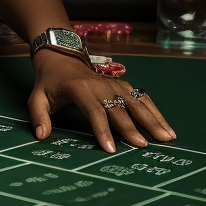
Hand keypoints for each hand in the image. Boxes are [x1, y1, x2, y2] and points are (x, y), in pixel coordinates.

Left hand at [28, 50, 176, 152]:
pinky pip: (141, 97)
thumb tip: (41, 135)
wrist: (60, 56)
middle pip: (118, 107)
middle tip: (143, 146)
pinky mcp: (122, 85)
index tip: (110, 149)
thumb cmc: (49, 81)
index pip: (94, 111)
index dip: (102, 130)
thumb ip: (38, 116)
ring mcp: (113, 84)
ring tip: (166, 138)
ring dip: (151, 119)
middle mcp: (100, 85)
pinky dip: (155, 112)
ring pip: (135, 101)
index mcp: (79, 89)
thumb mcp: (37, 97)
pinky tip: (167, 128)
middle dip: (131, 127)